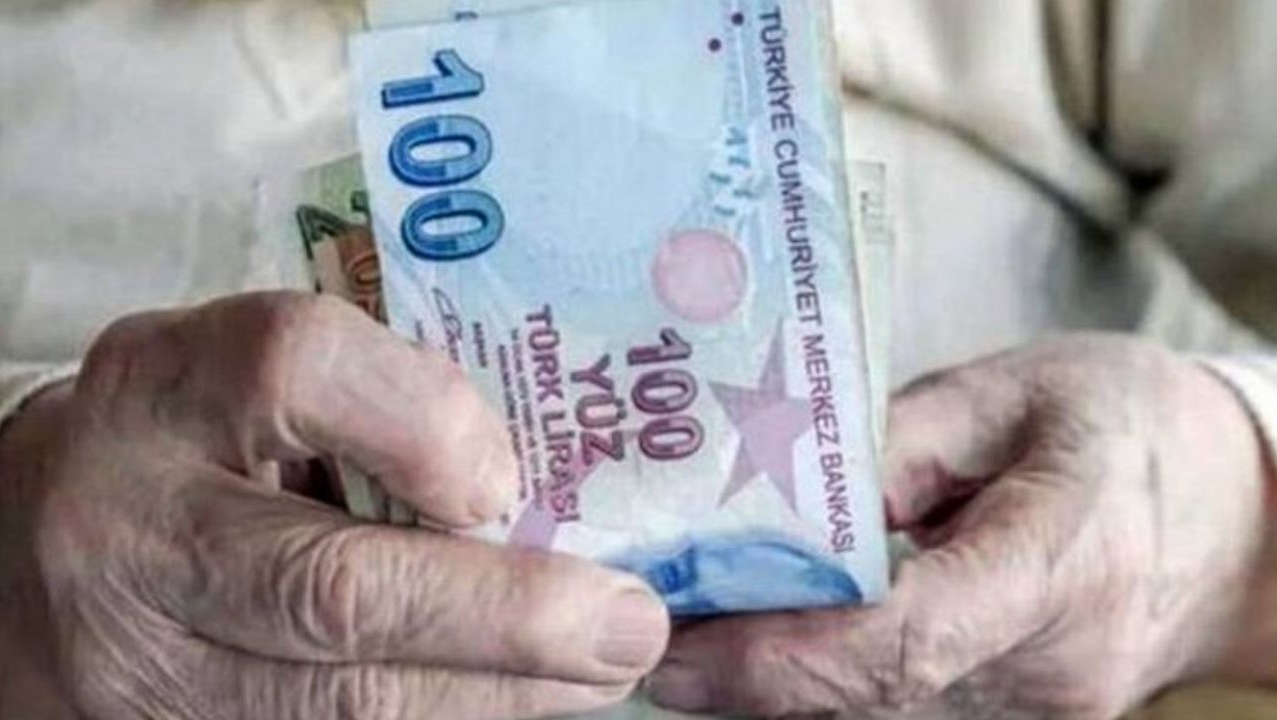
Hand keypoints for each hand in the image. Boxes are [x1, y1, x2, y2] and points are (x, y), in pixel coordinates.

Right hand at [0, 292, 668, 719]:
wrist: (25, 547)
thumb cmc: (184, 438)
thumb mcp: (256, 375)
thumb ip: (380, 404)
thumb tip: (525, 500)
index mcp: (169, 387)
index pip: (301, 371)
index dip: (430, 428)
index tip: (506, 484)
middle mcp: (133, 525)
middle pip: (334, 588)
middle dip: (508, 622)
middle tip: (628, 628)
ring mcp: (135, 662)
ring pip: (339, 706)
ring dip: (494, 699)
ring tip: (596, 676)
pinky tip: (507, 704)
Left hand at [646, 335, 1272, 718]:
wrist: (1237, 515)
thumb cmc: (1124, 426)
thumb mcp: (1009, 393)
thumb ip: (889, 447)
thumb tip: (771, 503)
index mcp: (1061, 561)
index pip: (907, 639)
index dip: (781, 655)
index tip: (678, 646)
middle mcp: (1052, 666)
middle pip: (873, 696)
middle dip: (747, 678)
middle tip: (640, 633)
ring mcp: (1039, 712)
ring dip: (772, 689)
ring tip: (686, 631)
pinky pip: (902, 715)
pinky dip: (823, 688)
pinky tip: (765, 643)